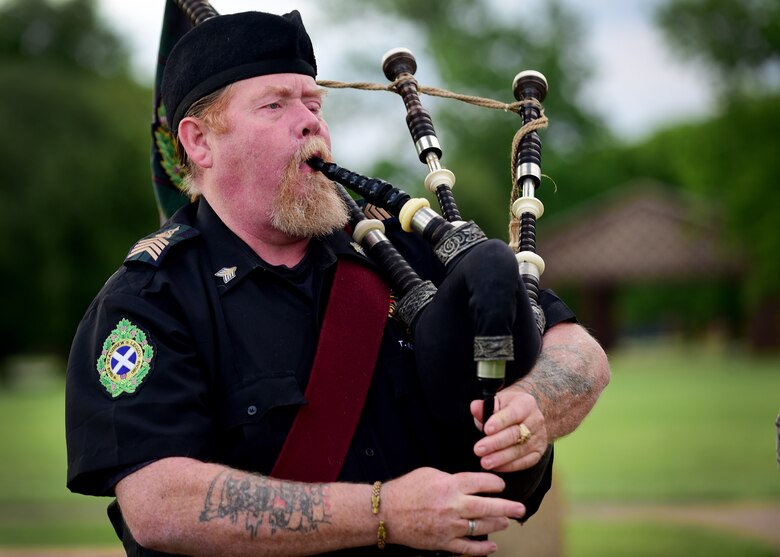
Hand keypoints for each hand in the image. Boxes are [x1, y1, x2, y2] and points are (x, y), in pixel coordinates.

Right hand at [382, 467, 525, 554]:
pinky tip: (492, 545)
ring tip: (506, 523)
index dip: (496, 483)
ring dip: (497, 525)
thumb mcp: (430, 473)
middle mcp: (453, 506)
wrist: (386, 513)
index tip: (501, 485)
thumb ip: (452, 478)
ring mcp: (450, 526)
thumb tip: (468, 483)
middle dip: (508, 507)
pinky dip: (482, 548)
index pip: (482, 482)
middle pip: (488, 507)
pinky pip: (468, 548)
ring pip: (481, 527)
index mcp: (450, 485)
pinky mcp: (443, 543)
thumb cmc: (406, 489)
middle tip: (520, 508)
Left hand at [471, 387, 548, 472]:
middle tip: (478, 450)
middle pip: (515, 434)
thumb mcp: (497, 402)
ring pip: (519, 450)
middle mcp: (536, 420)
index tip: (486, 429)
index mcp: (526, 404)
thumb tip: (475, 407)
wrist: (526, 417)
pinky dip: (509, 466)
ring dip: (500, 458)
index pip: (513, 413)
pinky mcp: (538, 453)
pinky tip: (495, 467)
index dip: (499, 421)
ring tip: (484, 462)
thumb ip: (485, 406)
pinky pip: (524, 462)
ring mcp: (539, 438)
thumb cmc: (506, 409)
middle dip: (495, 443)